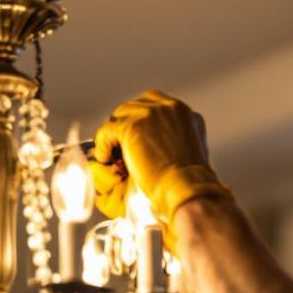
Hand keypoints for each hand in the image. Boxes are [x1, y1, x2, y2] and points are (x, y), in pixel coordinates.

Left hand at [89, 90, 234, 233]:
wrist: (185, 189)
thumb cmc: (188, 182)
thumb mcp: (189, 151)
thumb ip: (174, 138)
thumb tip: (155, 142)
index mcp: (183, 112)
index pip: (152, 104)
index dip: (139, 120)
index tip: (132, 139)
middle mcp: (168, 107)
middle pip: (133, 107)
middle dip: (124, 125)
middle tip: (118, 148)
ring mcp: (150, 114)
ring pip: (118, 116)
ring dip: (113, 136)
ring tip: (112, 157)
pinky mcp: (132, 126)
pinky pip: (106, 131)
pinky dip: (102, 146)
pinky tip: (106, 160)